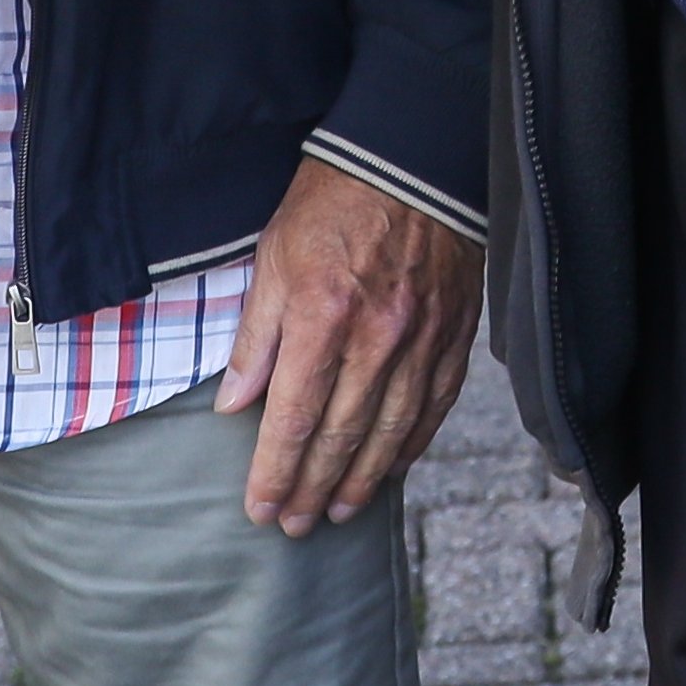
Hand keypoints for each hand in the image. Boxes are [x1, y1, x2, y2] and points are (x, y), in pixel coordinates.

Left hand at [210, 160, 479, 532]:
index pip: (293, 417)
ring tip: (339, 512)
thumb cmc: (331, 203)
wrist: (411, 159)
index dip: (275, 471)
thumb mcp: (274, 258)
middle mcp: (377, 338)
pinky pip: (434, 406)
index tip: (260, 507)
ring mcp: (422, 340)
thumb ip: (256, 336)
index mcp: (323, 317)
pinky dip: (412, 444)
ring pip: (391, 432)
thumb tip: (232, 403)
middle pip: (341, 436)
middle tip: (295, 526)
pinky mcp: (453, 335)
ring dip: (362, 480)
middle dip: (313, 488)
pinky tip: (393, 468)